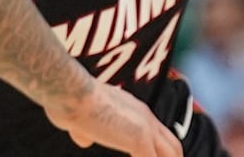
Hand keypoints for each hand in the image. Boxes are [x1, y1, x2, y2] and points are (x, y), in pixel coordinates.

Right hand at [45, 81, 182, 156]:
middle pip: (172, 146)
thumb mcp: (80, 120)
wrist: (72, 93)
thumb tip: (84, 142)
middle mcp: (145, 117)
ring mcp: (145, 127)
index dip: (161, 152)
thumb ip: (87, 131)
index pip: (159, 134)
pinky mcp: (139, 139)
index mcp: (135, 111)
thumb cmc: (70, 104)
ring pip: (170, 154)